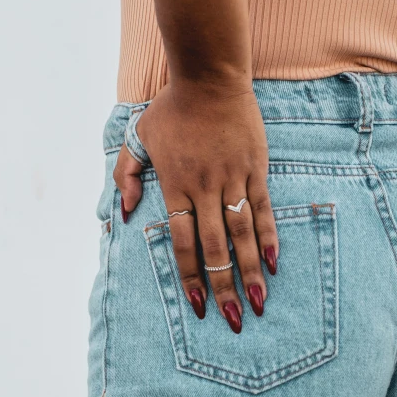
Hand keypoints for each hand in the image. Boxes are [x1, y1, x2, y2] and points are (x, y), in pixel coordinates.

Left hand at [113, 79, 277, 333]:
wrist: (210, 77)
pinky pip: (263, 209)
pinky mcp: (255, 170)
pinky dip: (269, 237)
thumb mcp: (137, 137)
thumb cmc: (172, 109)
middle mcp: (205, 190)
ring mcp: (233, 180)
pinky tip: (273, 264)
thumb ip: (126, 175)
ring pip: (242, 235)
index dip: (190, 278)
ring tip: (258, 303)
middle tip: (232, 319)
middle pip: (214, 248)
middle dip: (223, 287)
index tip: (198, 306)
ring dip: (250, 271)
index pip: (183, 244)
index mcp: (175, 187)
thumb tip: (123, 213)